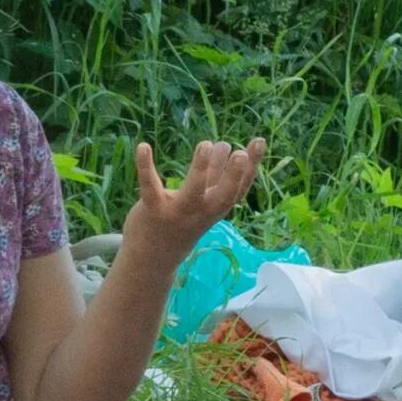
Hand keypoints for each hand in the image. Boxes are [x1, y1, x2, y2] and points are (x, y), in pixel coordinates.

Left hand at [125, 137, 265, 254]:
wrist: (152, 258)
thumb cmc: (180, 222)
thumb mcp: (201, 201)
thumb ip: (213, 175)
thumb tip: (225, 145)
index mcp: (215, 208)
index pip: (239, 188)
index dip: (251, 166)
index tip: (258, 142)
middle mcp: (201, 213)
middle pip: (223, 196)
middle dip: (233, 176)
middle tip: (240, 153)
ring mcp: (178, 213)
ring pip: (192, 192)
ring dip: (199, 169)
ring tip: (206, 144)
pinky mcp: (153, 211)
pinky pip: (149, 188)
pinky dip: (145, 167)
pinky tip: (143, 146)